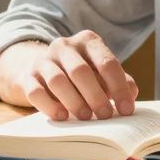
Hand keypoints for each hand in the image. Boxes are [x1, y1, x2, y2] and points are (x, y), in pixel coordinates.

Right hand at [0, 31, 137, 121]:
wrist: (44, 70)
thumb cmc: (82, 75)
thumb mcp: (102, 73)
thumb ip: (119, 81)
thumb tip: (131, 94)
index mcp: (88, 41)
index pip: (107, 62)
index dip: (119, 87)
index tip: (126, 109)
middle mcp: (64, 46)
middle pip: (80, 71)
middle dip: (95, 96)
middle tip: (106, 115)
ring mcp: (44, 60)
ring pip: (58, 80)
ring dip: (74, 101)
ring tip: (86, 118)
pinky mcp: (28, 77)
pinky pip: (36, 92)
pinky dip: (50, 106)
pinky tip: (62, 116)